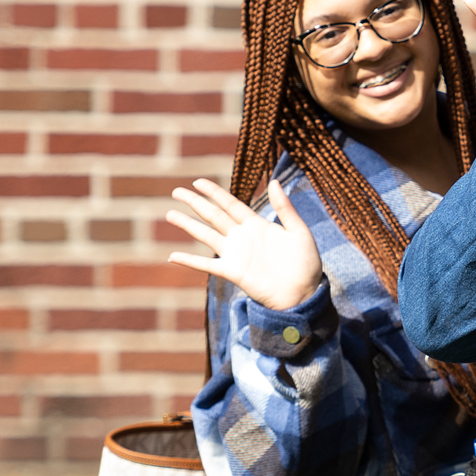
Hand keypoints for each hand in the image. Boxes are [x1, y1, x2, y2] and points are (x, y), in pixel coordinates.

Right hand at [164, 178, 322, 309]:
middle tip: (176, 191)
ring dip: (187, 225)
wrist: (304, 293)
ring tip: (169, 214)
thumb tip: (273, 182)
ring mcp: (235, 254)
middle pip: (214, 215)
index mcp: (257, 225)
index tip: (198, 182)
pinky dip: (190, 261)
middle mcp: (242, 237)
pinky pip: (206, 265)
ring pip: (205, 235)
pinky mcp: (232, 272)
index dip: (214, 192)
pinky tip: (173, 256)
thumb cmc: (306, 263)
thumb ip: (284, 208)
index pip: (231, 204)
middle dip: (195, 203)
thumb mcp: (298, 231)